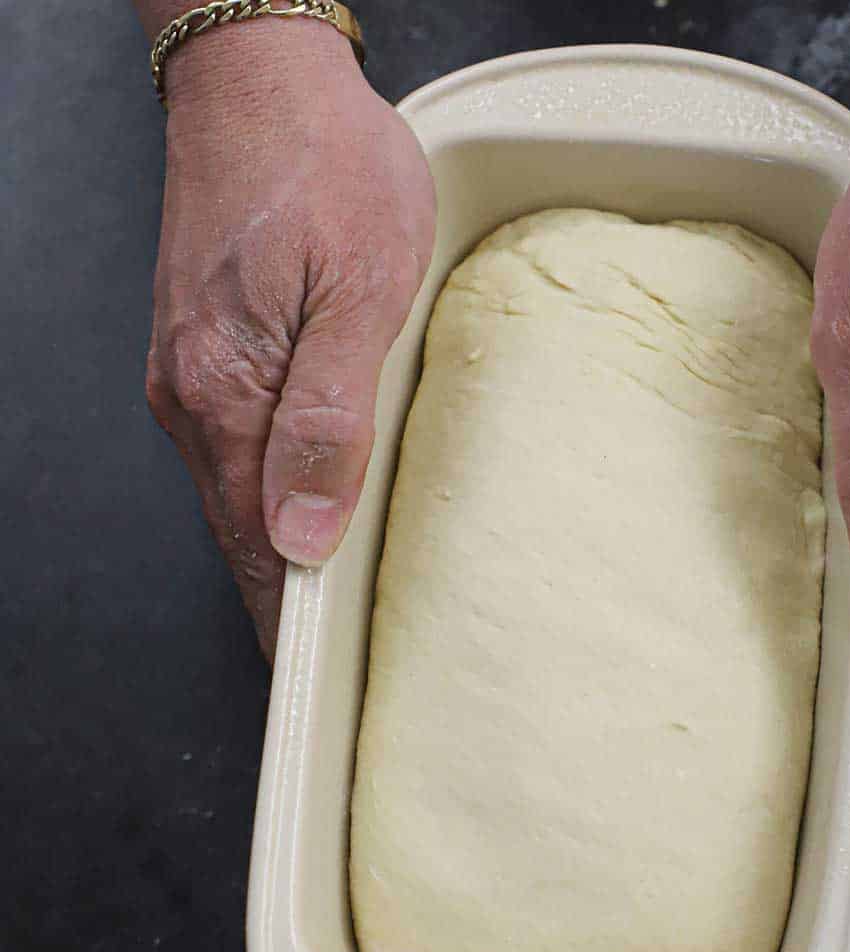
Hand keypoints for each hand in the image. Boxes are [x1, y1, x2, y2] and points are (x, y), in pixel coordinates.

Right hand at [145, 23, 434, 657]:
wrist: (261, 80)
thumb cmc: (323, 167)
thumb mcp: (359, 294)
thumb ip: (328, 421)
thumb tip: (302, 533)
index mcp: (230, 397)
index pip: (257, 548)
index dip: (286, 617)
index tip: (311, 678)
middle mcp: (195, 398)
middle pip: (240, 532)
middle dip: (284, 598)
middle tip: (329, 659)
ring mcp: (194, 373)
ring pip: (236, 492)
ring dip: (279, 547)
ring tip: (325, 601)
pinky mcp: (207, 347)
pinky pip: (237, 447)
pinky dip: (270, 491)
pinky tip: (305, 504)